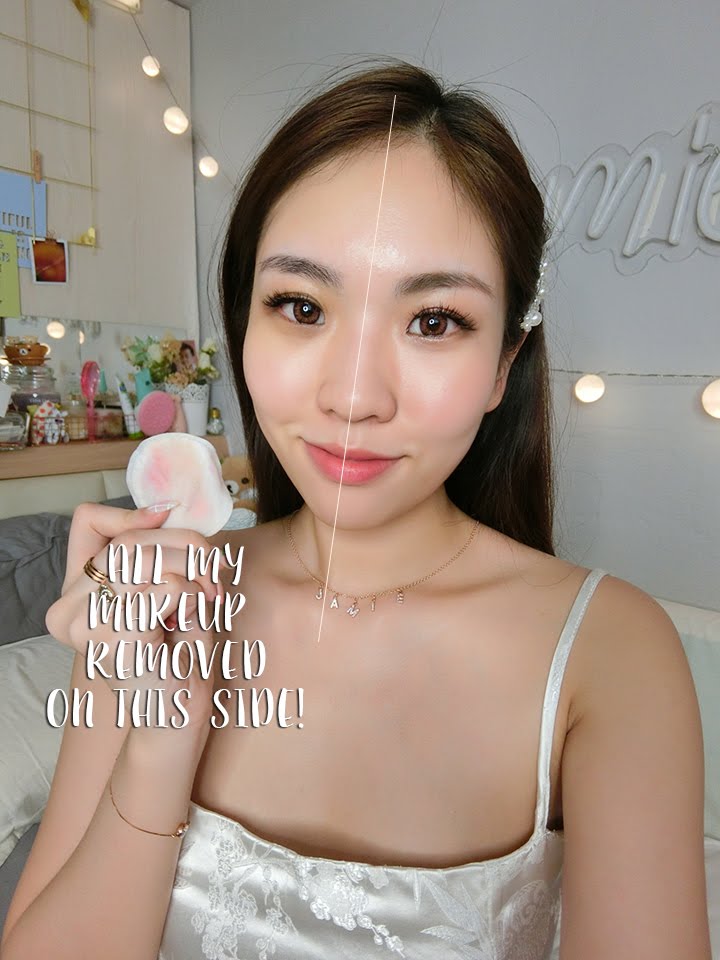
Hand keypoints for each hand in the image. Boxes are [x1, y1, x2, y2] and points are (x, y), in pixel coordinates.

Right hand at [46, 501, 227, 743]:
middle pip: (130, 542)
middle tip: (215, 569)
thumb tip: (162, 510)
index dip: (129, 513)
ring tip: (210, 594)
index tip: (168, 517)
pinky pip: (166, 589)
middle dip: (184, 545)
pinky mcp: (114, 641)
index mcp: (75, 593)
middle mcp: (68, 609)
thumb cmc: (174, 652)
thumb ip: (153, 554)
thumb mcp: (163, 590)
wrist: (177, 713)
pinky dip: (193, 595)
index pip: (88, 523)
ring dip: (193, 571)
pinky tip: (195, 616)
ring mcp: (85, 627)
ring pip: (148, 561)